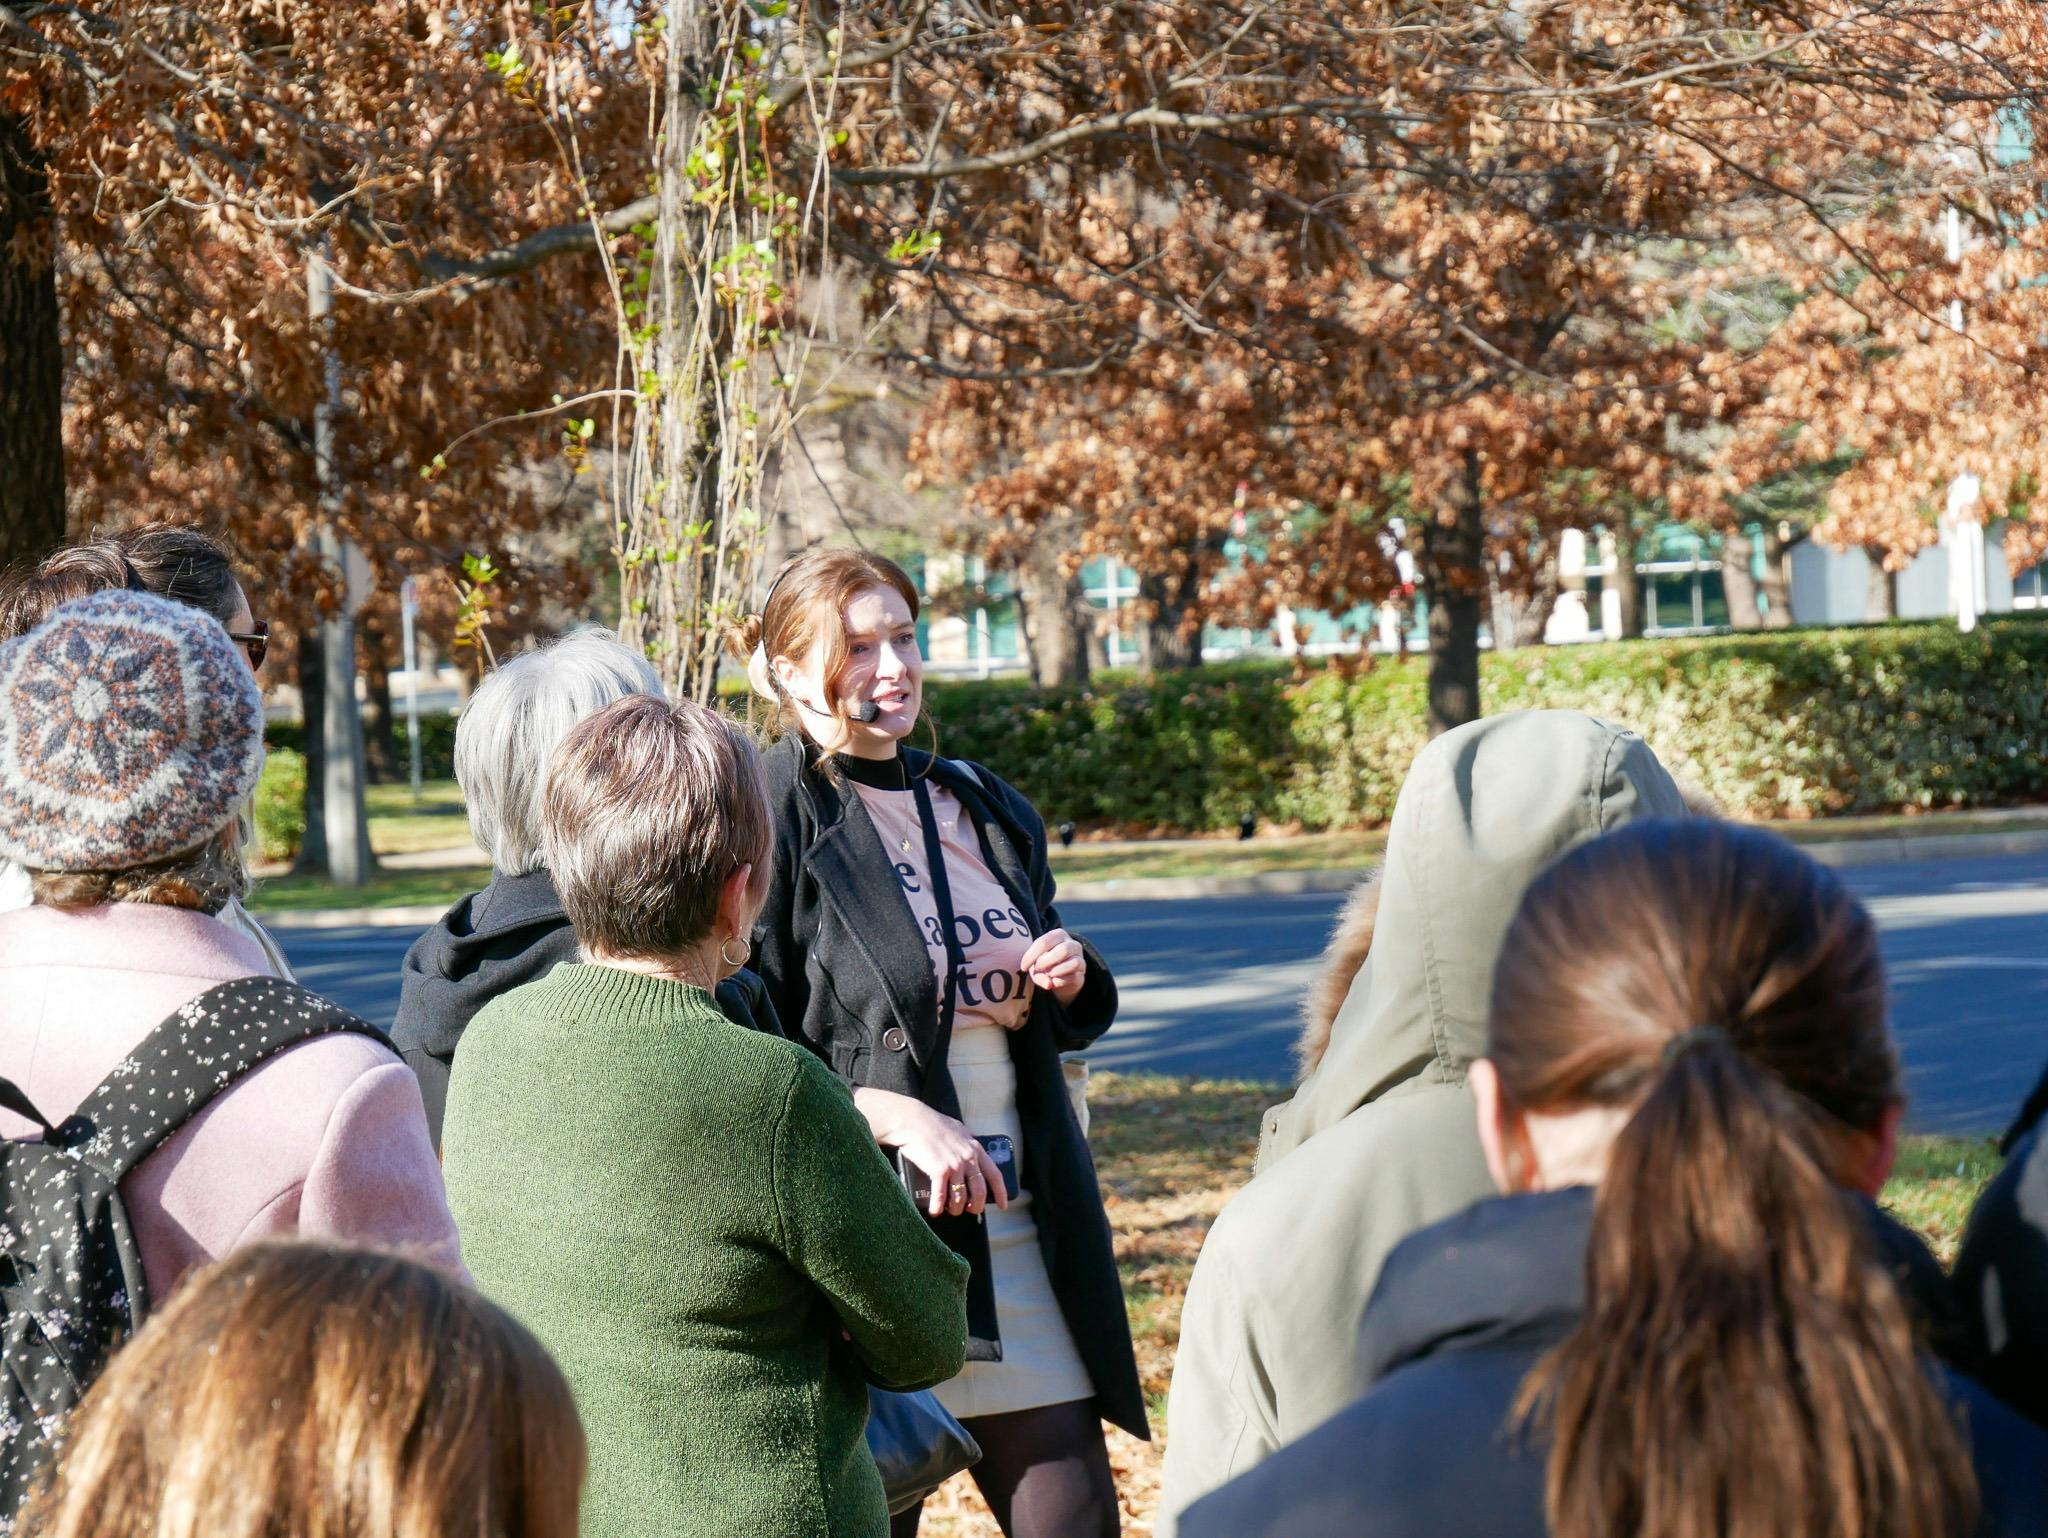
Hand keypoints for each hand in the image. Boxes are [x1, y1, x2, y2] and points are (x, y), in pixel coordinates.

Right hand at [852, 1088, 1009, 1217]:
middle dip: (976, 1206)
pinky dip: (938, 1207)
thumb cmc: (933, 1124)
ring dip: (956, 1209)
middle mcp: (968, 1158)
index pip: (995, 1175)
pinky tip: (935, 1211)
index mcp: (976, 1149)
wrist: (913, 1121)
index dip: (1001, 1193)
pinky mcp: (939, 1171)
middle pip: (980, 1192)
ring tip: (951, 1210)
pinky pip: (941, 1196)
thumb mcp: (959, 1129)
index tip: (1003, 1205)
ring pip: (961, 1198)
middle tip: (971, 1210)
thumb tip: (973, 1146)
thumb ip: (968, 1141)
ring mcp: (954, 1165)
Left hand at [1020, 927, 1086, 1007]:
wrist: (1060, 976)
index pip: (1044, 942)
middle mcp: (1072, 944)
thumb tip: (1050, 983)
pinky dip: (1061, 981)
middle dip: (1046, 962)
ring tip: (1047, 975)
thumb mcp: (1036, 964)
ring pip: (1073, 963)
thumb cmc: (1044, 964)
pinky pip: (1074, 977)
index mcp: (1058, 935)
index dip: (1031, 956)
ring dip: (1056, 972)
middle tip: (1037, 969)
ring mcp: (1080, 958)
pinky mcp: (1082, 973)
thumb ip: (1037, 971)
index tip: (1023, 967)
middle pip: (1063, 950)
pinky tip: (1053, 982)